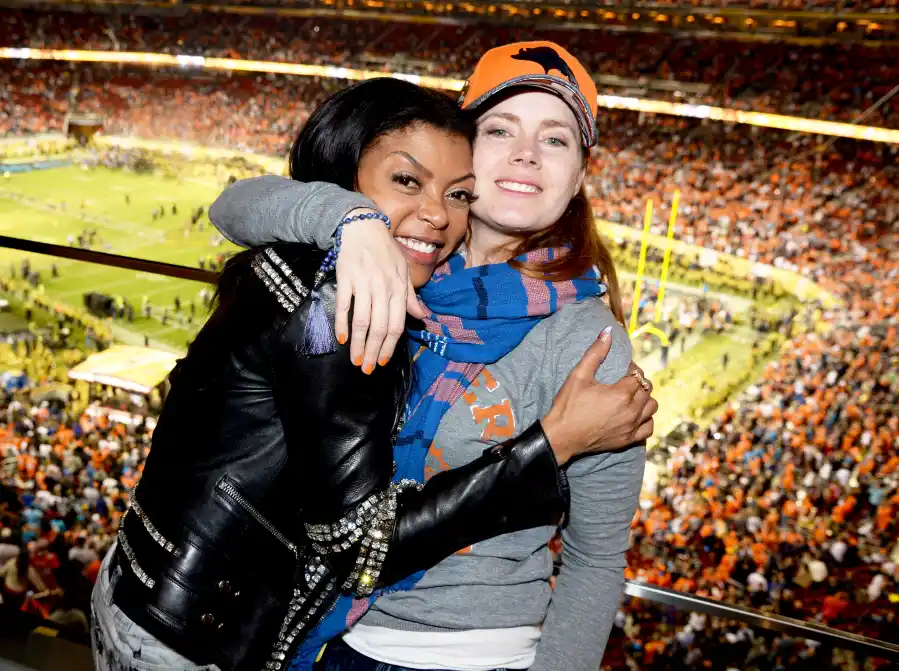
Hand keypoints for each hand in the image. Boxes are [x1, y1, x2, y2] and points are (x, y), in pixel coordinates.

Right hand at [335, 208, 426, 371]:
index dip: (390, 346)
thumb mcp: (403, 271)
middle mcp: (383, 288)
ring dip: (359, 344)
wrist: (363, 226)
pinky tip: (342, 338)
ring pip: (362, 321)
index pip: (397, 324)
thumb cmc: (385, 251)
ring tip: (355, 360)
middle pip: (379, 327)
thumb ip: (410, 296)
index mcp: (399, 288)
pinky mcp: (346, 278)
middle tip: (367, 369)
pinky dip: (342, 323)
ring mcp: (364, 283)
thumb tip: (422, 317)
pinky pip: (343, 305)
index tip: (384, 361)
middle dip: (374, 352)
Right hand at [541, 327, 657, 465]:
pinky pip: (649, 428)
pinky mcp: (628, 440)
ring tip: (630, 397)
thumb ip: (595, 353)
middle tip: (623, 380)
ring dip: (644, 399)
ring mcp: (631, 427)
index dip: (630, 368)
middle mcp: (631, 411)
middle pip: (647, 389)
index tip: (621, 368)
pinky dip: (646, 419)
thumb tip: (607, 332)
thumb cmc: (568, 405)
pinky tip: (635, 414)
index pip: (637, 374)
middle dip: (637, 381)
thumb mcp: (578, 376)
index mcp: (621, 394)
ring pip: (652, 407)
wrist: (561, 436)